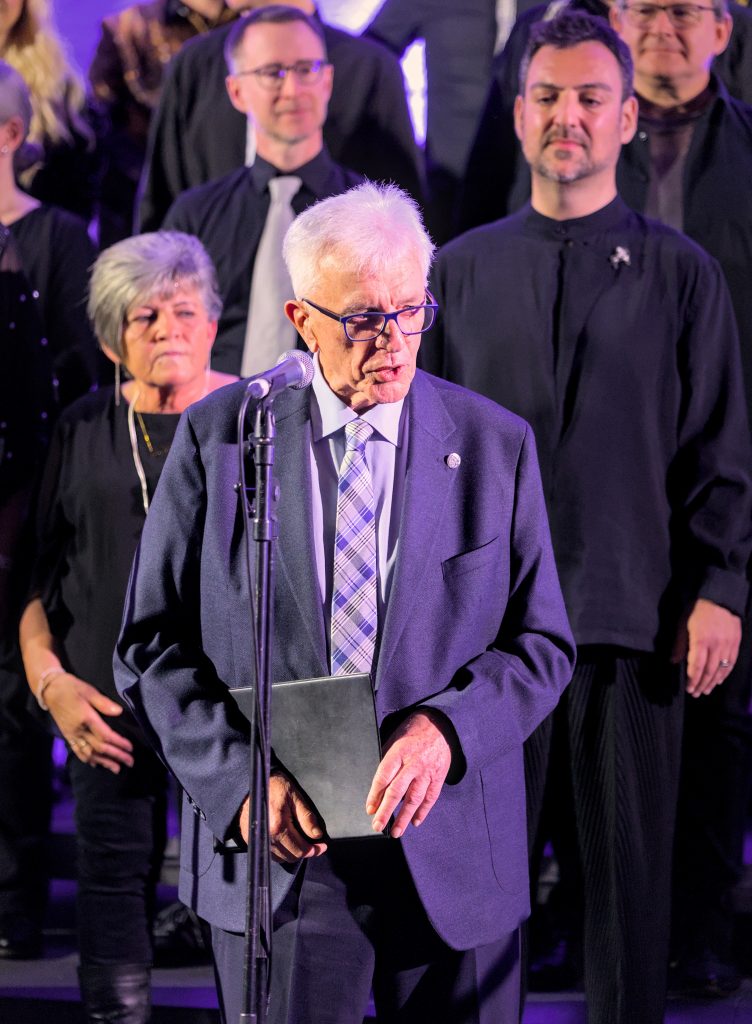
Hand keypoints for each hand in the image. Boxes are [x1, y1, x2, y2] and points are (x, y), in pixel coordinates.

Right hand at [44, 673, 133, 772]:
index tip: (130, 748)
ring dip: (104, 762)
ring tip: (116, 768)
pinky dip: (88, 759)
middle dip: (116, 756)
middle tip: (130, 762)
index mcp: (86, 718)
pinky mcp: (67, 736)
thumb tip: (119, 712)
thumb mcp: (89, 691)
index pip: (105, 736)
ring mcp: (72, 735)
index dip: (119, 743)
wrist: (50, 690)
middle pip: (99, 748)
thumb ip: (104, 703)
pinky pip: (77, 751)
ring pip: (88, 753)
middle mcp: (79, 730)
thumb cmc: (72, 688)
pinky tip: (96, 764)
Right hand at [238, 775, 327, 863]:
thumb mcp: (294, 796)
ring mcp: (258, 840)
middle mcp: (267, 838)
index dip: (314, 850)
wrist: (252, 783)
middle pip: (291, 856)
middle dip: (305, 852)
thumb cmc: (274, 786)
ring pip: (280, 858)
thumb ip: (306, 817)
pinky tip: (287, 842)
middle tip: (315, 846)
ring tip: (301, 843)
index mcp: (278, 827)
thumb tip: (317, 835)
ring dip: (292, 853)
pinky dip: (280, 851)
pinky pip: (269, 853)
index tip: (323, 847)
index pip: (300, 849)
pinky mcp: (251, 840)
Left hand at [366, 710, 452, 838]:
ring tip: (395, 832)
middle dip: (386, 810)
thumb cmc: (412, 733)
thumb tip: (377, 786)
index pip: (384, 776)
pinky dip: (423, 811)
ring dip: (404, 817)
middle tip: (378, 825)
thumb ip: (387, 760)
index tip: (370, 809)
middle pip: (397, 790)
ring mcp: (427, 772)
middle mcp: (413, 763)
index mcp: (399, 752)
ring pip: (415, 798)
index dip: (375, 794)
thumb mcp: (394, 739)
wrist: (439, 726)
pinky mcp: (438, 777)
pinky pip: (430, 798)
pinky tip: (415, 822)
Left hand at [671, 598, 740, 696]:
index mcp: (701, 640)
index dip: (693, 679)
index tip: (689, 688)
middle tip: (696, 693)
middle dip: (702, 684)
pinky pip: (732, 662)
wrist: (720, 597)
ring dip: (713, 682)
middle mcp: (716, 645)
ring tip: (706, 690)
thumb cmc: (697, 610)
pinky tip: (719, 680)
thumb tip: (673, 662)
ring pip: (721, 669)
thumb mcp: (683, 624)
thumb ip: (680, 644)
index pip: (697, 666)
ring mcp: (728, 645)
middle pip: (709, 670)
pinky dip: (726, 674)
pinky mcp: (736, 643)